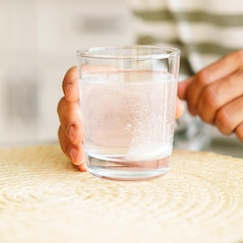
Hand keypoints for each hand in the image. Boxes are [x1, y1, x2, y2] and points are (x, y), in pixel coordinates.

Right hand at [57, 66, 184, 169]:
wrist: (142, 118)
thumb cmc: (142, 98)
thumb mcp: (155, 94)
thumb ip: (166, 97)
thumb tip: (178, 107)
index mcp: (98, 81)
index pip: (76, 76)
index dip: (70, 82)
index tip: (72, 93)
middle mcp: (85, 100)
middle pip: (66, 105)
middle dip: (69, 120)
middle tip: (79, 134)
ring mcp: (81, 121)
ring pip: (64, 129)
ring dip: (68, 143)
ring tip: (79, 156)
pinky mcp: (83, 141)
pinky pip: (72, 147)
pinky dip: (75, 157)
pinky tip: (82, 166)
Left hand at [177, 50, 242, 148]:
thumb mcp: (229, 82)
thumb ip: (201, 84)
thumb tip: (176, 91)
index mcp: (241, 59)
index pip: (202, 79)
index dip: (192, 99)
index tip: (195, 108)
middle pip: (211, 98)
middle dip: (205, 115)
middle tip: (211, 119)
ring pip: (225, 118)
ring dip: (223, 127)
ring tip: (232, 122)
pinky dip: (240, 136)